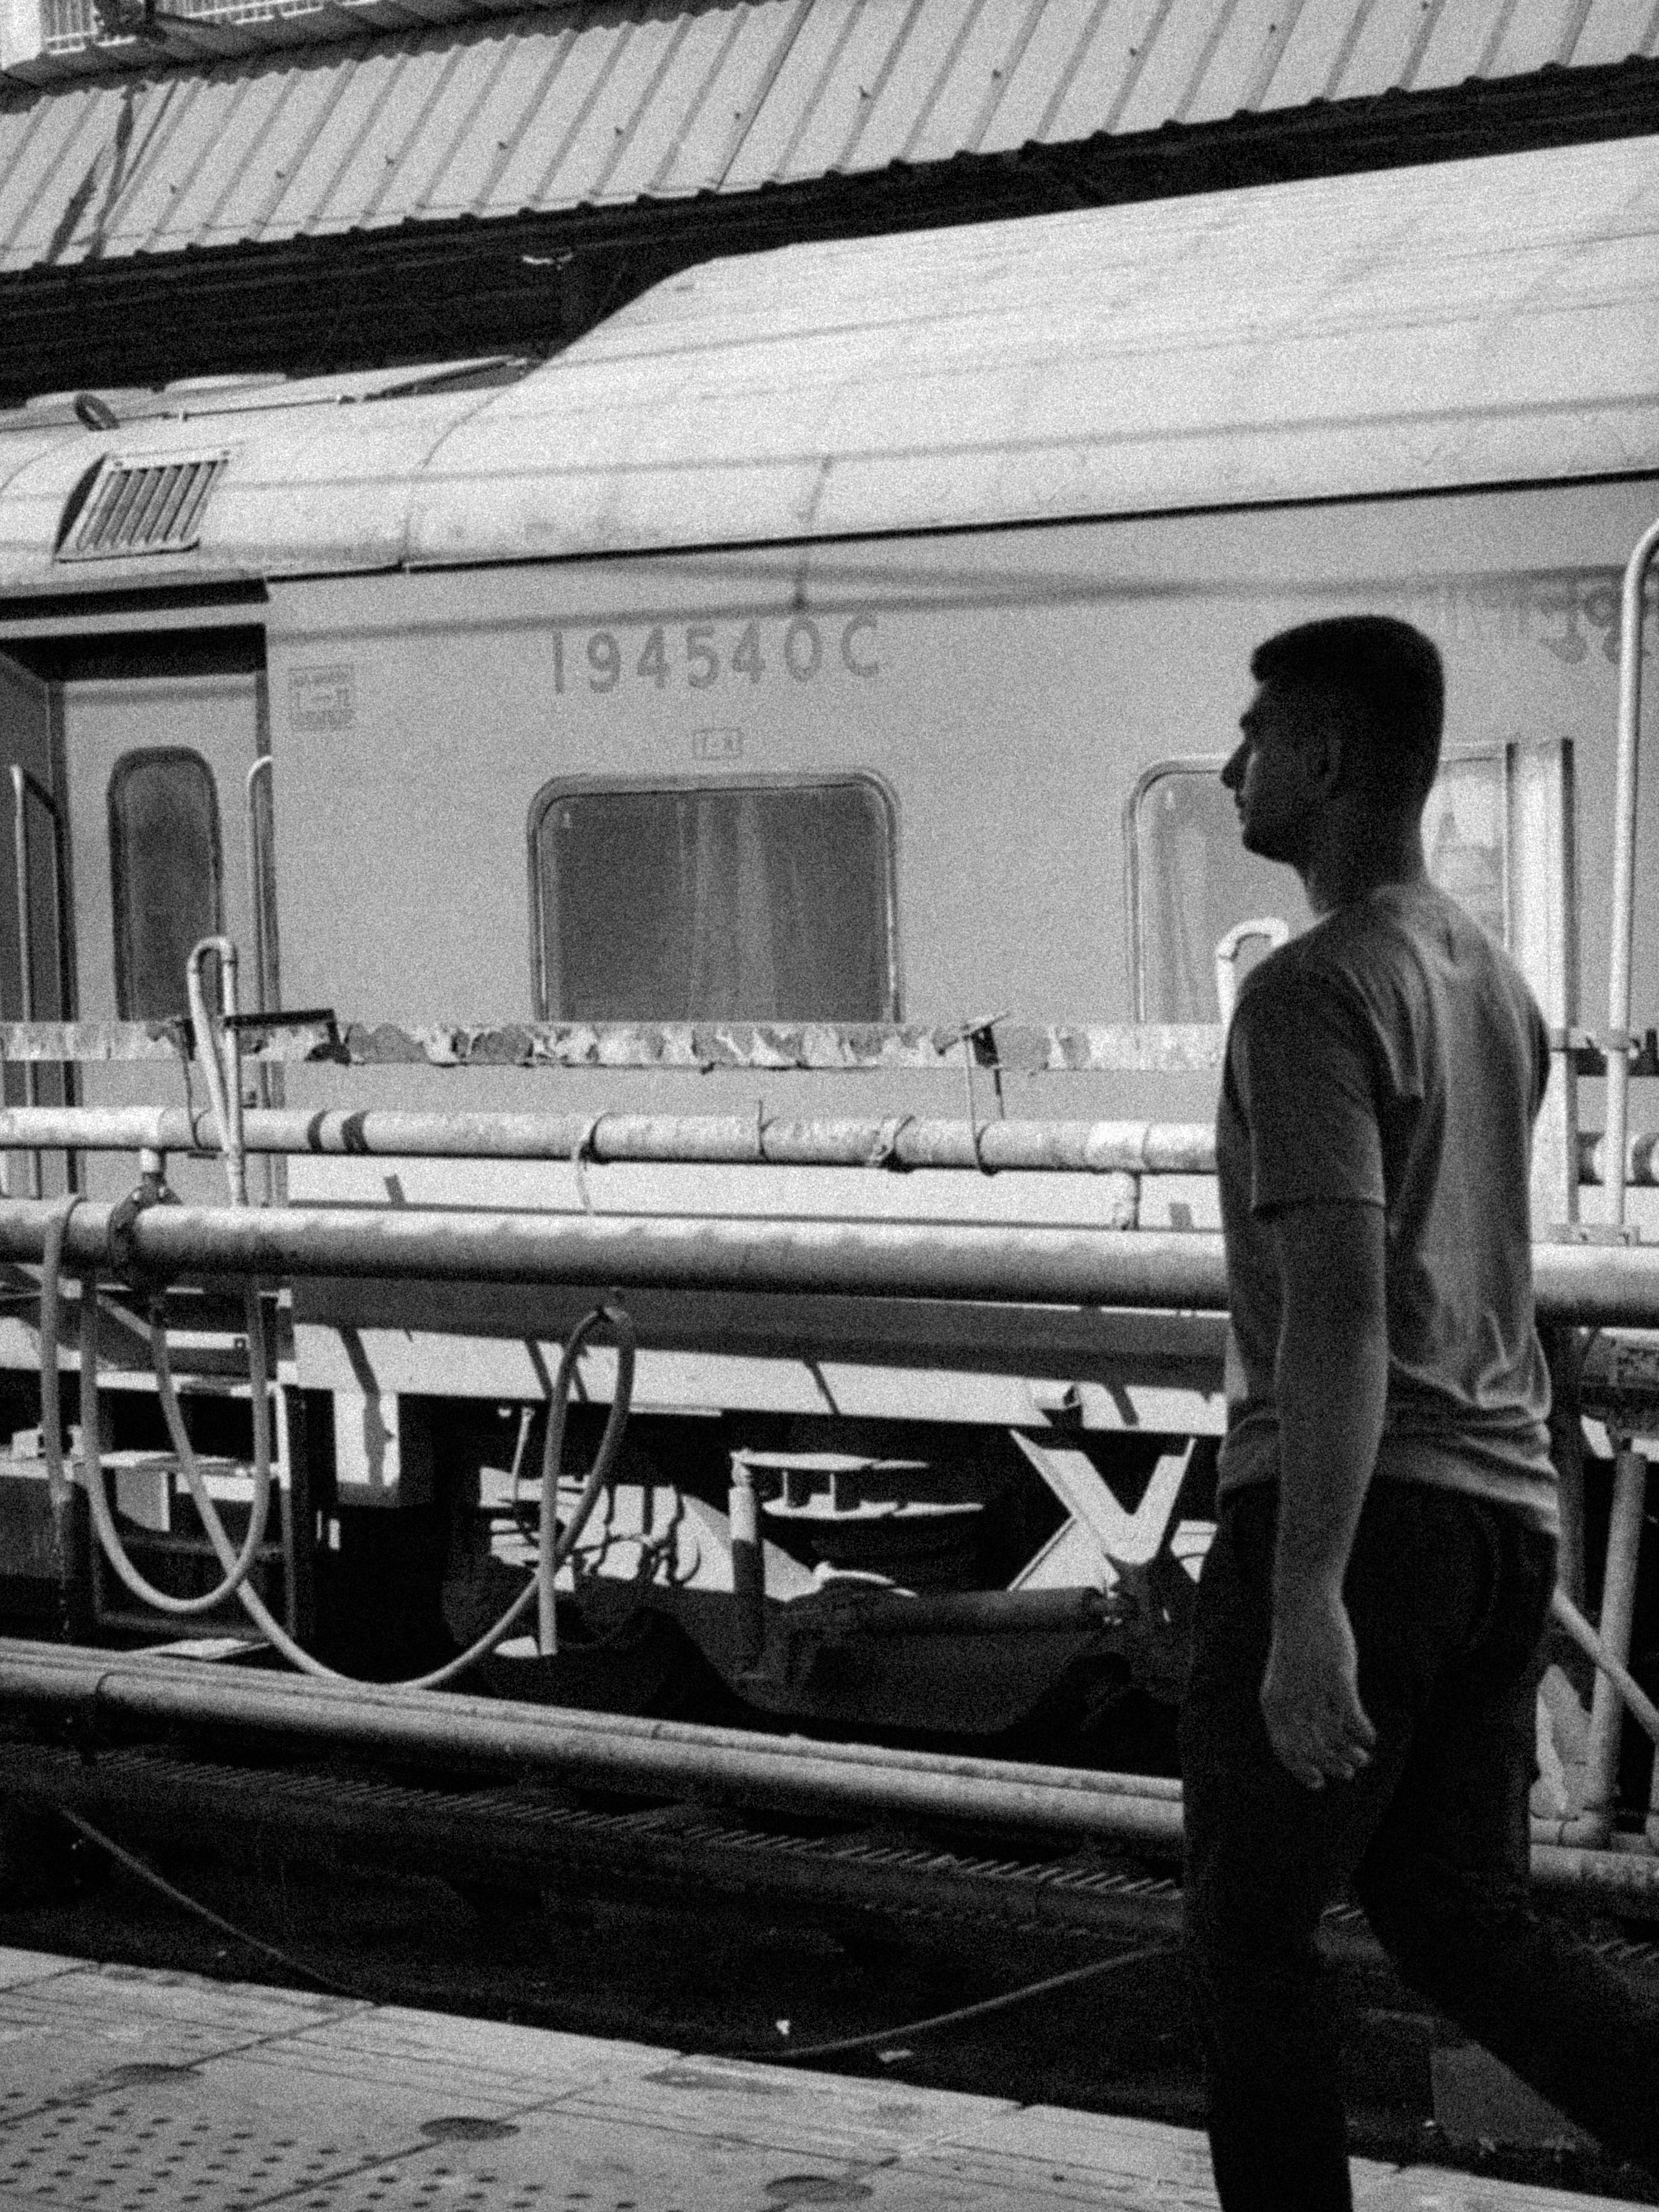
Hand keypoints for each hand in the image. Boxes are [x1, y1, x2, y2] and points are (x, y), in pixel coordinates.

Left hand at [1260, 1588, 1376, 1790]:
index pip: (1284, 1748)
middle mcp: (1291, 1699)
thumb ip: (1296, 1706)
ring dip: (1350, 1753)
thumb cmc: (1298, 1643)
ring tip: (1362, 1758)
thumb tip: (1317, 1738)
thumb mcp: (1288, 1678)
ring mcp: (1314, 1689)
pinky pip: (1353, 1716)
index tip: (1317, 1783)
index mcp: (1273, 1701)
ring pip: (1334, 1736)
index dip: (1300, 1770)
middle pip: (1312, 1748)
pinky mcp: (1337, 1677)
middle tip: (1349, 1772)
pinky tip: (1371, 1736)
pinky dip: (1363, 1732)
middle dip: (1332, 1765)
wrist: (1303, 1604)